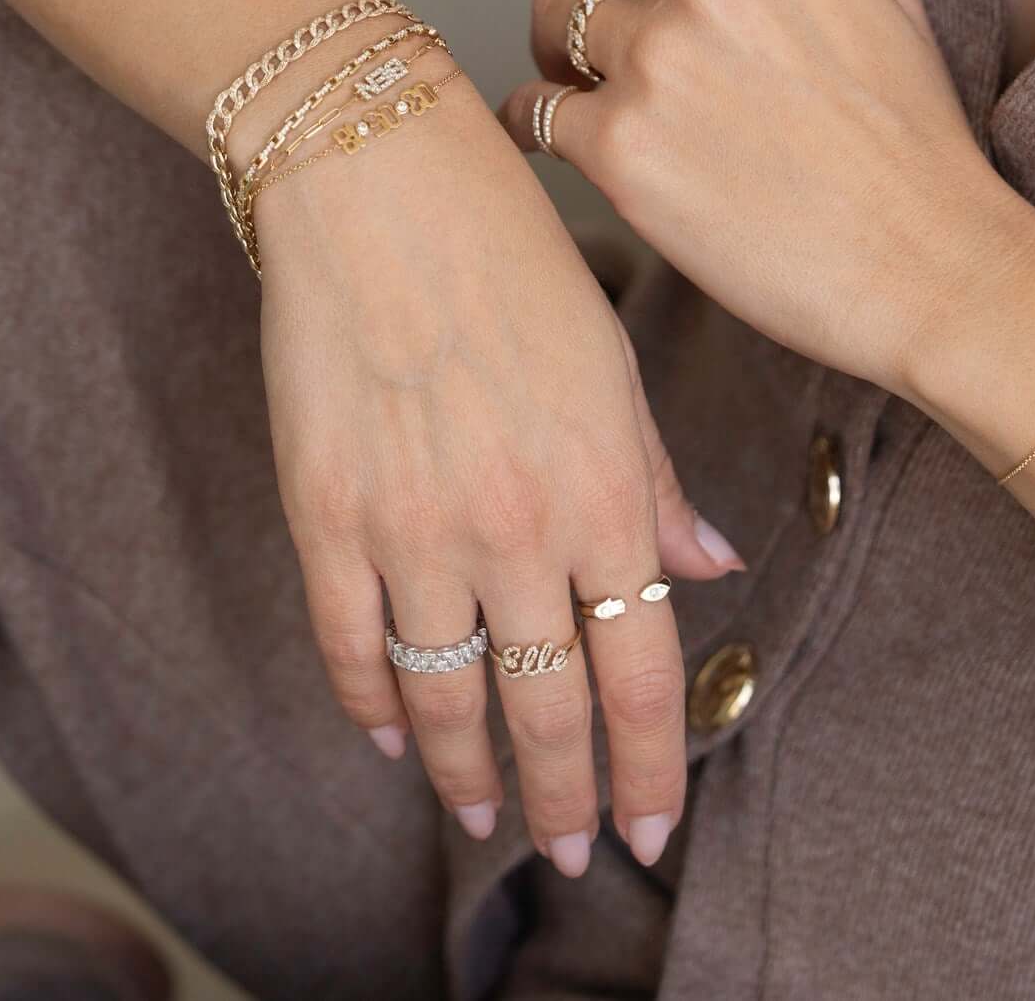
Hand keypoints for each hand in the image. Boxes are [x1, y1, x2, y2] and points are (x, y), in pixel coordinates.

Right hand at [248, 81, 742, 873]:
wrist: (377, 178)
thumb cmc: (512, 255)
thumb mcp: (613, 365)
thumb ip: (656, 484)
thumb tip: (709, 569)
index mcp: (603, 489)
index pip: (639, 671)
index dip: (646, 768)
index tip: (649, 828)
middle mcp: (515, 527)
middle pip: (547, 708)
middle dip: (563, 800)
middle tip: (567, 855)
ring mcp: (413, 527)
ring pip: (443, 697)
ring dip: (466, 773)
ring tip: (483, 816)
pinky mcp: (325, 511)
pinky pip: (349, 644)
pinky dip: (370, 703)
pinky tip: (390, 736)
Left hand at [500, 0, 1034, 395]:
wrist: (926, 267)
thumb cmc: (917, 152)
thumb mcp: (887, 6)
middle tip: (609, 12)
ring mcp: (657, 60)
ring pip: (553, 13)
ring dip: (563, 45)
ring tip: (591, 83)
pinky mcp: (618, 148)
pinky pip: (531, 109)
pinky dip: (533, 120)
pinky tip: (556, 138)